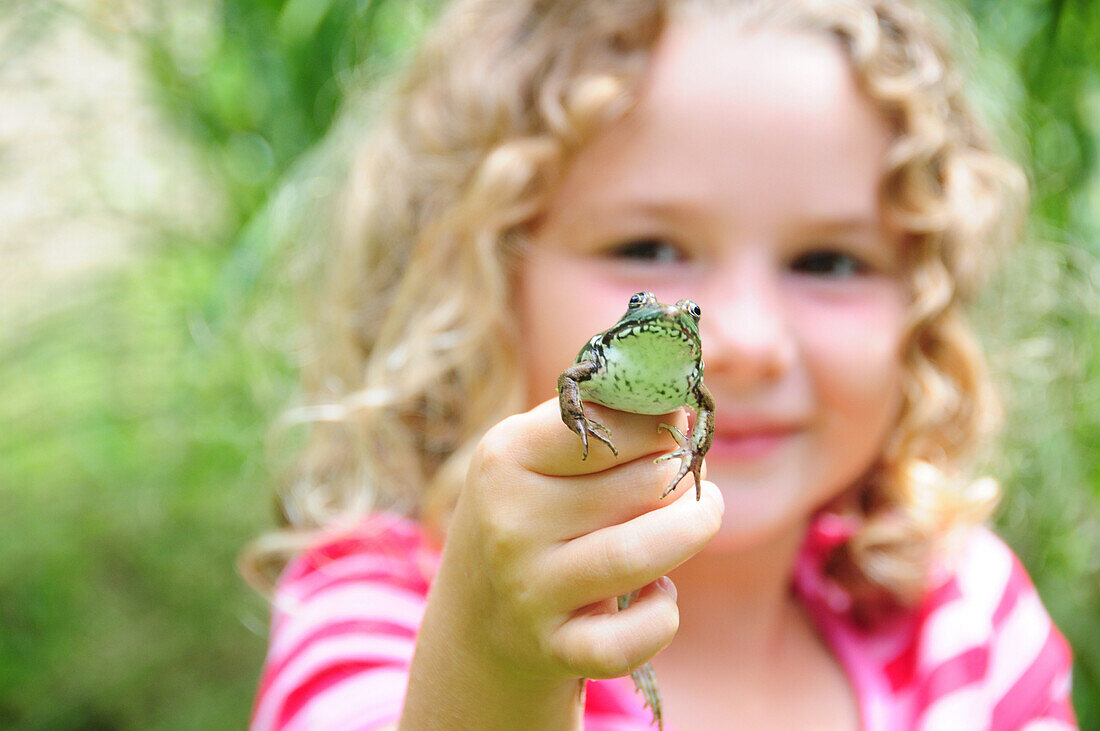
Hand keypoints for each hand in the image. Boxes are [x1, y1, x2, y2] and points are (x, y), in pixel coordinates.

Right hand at [401, 399, 723, 729]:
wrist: (476, 617)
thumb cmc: (528, 513)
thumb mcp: (533, 454)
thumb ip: (598, 421)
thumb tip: (678, 409)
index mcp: (505, 458)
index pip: (607, 422)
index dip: (659, 420)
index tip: (674, 425)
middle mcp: (510, 523)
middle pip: (641, 486)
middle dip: (684, 475)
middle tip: (691, 473)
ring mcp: (530, 590)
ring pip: (642, 555)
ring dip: (692, 530)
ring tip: (701, 516)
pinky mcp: (554, 649)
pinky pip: (633, 638)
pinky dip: (663, 616)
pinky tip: (658, 594)